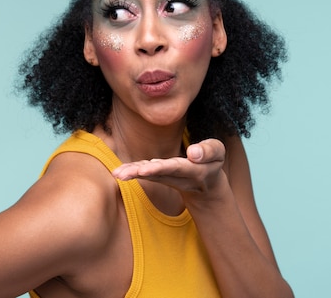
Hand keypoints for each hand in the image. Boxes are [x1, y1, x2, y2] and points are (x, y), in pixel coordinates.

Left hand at [111, 139, 226, 199]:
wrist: (207, 183)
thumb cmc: (212, 162)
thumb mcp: (218, 153)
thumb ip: (209, 151)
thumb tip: (193, 152)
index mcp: (194, 171)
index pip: (176, 168)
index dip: (161, 168)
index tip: (146, 168)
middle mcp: (177, 177)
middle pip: (158, 174)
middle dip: (140, 173)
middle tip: (122, 174)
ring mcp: (167, 178)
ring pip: (149, 176)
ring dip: (132, 174)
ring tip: (117, 174)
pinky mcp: (159, 176)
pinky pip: (145, 174)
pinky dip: (132, 172)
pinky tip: (119, 171)